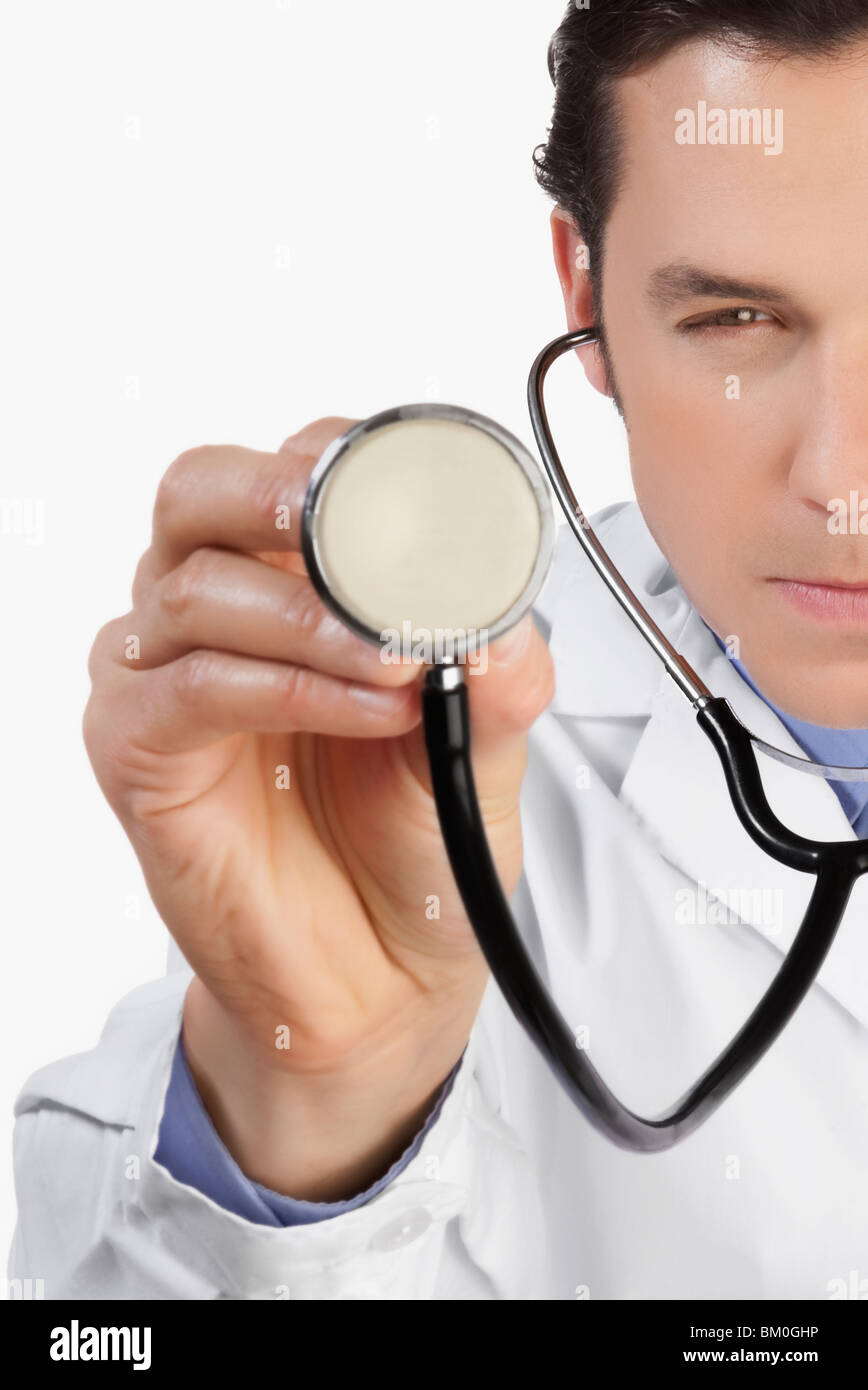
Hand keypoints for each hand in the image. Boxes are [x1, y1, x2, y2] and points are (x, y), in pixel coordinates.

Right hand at [83, 418, 554, 1196]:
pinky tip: (364, 711)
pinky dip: (286, 687)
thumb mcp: (485, 740)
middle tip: (358, 529)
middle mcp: (221, 613)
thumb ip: (497, 672)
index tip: (434, 496)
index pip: (297, 467)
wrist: (381, 973)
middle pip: (200, 492)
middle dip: (278, 492)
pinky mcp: (138, 751)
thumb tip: (498, 614)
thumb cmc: (415, 842)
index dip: (354, 462)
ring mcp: (164, 676)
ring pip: (195, 586)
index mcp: (296, 582)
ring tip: (398, 666)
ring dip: (311, 615)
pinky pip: (191, 687)